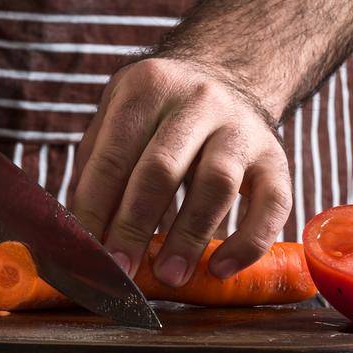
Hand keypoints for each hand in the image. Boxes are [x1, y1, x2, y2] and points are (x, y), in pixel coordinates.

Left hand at [69, 56, 291, 285]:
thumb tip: (77, 236)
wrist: (227, 75)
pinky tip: (220, 269)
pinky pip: (273, 203)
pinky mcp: (276, 156)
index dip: (95, 209)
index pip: (113, 156)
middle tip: (121, 273)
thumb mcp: (119, 113)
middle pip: (161, 168)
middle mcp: (198, 100)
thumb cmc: (159, 111)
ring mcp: (241, 126)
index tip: (86, 254)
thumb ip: (97, 166)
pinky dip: (249, 242)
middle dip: (136, 226)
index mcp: (148, 88)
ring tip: (169, 277)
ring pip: (217, 183)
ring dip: (189, 237)